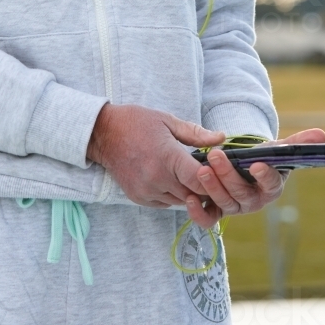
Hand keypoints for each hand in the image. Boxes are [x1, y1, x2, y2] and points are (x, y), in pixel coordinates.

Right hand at [86, 103, 225, 208]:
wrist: (103, 134)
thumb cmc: (137, 123)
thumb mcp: (168, 121)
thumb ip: (196, 133)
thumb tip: (221, 138)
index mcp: (167, 157)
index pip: (200, 180)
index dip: (212, 178)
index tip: (216, 170)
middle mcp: (157, 178)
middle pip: (193, 195)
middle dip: (202, 186)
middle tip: (206, 174)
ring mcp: (146, 191)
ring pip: (180, 202)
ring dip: (187, 191)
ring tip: (186, 174)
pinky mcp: (138, 198)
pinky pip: (165, 203)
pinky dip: (172, 195)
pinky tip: (170, 179)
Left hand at [188, 128, 324, 228]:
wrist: (243, 166)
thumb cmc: (263, 158)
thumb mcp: (279, 149)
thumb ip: (298, 143)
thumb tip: (322, 134)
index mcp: (271, 187)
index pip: (271, 184)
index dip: (265, 176)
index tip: (256, 164)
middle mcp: (253, 201)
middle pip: (241, 193)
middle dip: (228, 175)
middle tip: (216, 156)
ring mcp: (234, 207)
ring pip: (223, 203)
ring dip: (211, 187)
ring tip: (201, 169)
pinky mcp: (216, 211)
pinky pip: (207, 218)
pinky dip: (197, 213)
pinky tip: (189, 198)